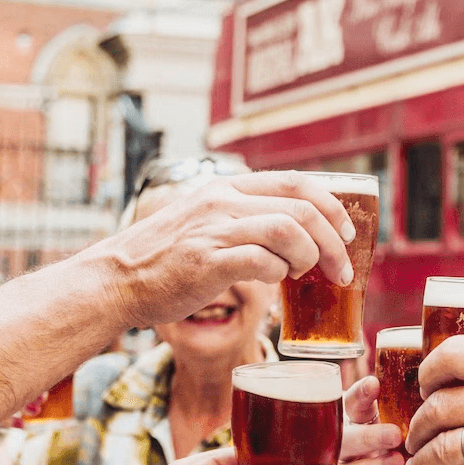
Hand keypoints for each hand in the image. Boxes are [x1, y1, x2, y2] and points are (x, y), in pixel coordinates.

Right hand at [99, 172, 354, 328]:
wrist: (117, 279)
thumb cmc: (164, 258)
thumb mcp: (203, 221)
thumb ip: (242, 219)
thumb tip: (294, 236)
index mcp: (226, 187)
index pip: (296, 181)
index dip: (332, 205)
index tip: (345, 231)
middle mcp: (223, 201)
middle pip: (302, 207)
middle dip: (334, 240)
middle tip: (341, 268)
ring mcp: (215, 229)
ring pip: (289, 229)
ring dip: (310, 256)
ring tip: (305, 275)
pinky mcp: (208, 262)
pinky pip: (263, 261)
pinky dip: (279, 274)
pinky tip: (273, 283)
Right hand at [338, 377, 417, 464]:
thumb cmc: (398, 438)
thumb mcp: (399, 415)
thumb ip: (410, 398)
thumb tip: (446, 364)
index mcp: (356, 422)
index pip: (349, 405)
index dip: (358, 395)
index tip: (374, 384)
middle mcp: (348, 449)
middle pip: (344, 441)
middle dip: (366, 436)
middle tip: (393, 433)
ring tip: (396, 464)